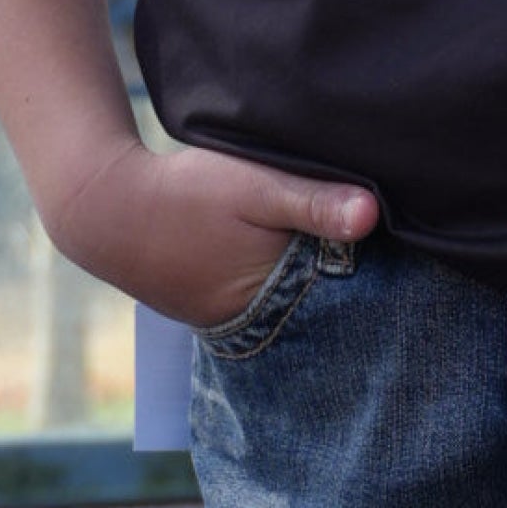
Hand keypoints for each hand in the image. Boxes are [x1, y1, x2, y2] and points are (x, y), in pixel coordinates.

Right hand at [44, 135, 380, 330]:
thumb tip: (374, 214)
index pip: (345, 293)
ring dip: (316, 280)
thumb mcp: (254, 186)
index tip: (399, 244)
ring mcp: (231, 318)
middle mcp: (255, 321)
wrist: (106, 210)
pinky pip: (265, 300)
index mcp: (273, 296)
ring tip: (346, 250)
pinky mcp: (214, 305)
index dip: (374, 268)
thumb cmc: (185, 195)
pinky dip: (283, 282)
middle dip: (350, 281)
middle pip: (322, 303)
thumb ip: (312, 200)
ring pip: (294, 303)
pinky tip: (297, 256)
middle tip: (380, 247)